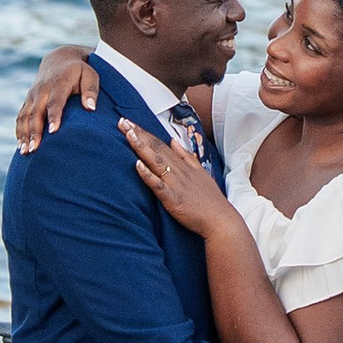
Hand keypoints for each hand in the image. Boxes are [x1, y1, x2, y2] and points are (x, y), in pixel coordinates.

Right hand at [15, 45, 100, 151]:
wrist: (59, 59)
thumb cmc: (79, 71)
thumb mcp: (90, 75)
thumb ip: (91, 90)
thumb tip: (91, 108)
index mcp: (58, 83)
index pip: (55, 102)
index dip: (53, 116)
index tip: (53, 131)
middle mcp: (41, 90)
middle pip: (36, 112)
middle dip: (34, 131)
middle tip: (34, 149)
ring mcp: (32, 95)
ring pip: (25, 116)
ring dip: (24, 134)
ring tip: (25, 152)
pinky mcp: (28, 101)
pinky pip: (20, 117)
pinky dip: (19, 131)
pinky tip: (21, 146)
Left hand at [120, 118, 226, 238]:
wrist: (221, 220)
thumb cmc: (210, 200)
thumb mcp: (200, 172)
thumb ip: (186, 156)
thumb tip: (173, 140)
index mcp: (183, 165)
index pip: (160, 144)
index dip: (144, 133)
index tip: (130, 123)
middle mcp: (178, 171)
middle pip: (156, 148)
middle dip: (138, 134)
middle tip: (122, 121)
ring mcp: (175, 184)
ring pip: (156, 161)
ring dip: (141, 147)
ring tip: (128, 134)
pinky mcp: (173, 199)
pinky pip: (158, 186)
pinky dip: (148, 175)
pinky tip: (137, 165)